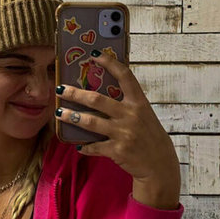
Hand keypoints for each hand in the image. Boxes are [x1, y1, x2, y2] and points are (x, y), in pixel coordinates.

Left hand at [55, 49, 180, 203]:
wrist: (160, 164)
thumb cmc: (150, 137)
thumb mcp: (144, 116)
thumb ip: (127, 105)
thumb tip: (101, 96)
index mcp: (139, 103)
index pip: (125, 76)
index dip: (110, 63)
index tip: (95, 54)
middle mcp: (131, 115)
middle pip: (97, 99)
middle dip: (75, 93)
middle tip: (60, 89)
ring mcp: (124, 133)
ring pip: (90, 122)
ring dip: (71, 116)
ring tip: (59, 113)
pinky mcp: (117, 150)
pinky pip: (94, 146)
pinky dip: (85, 146)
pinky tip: (78, 145)